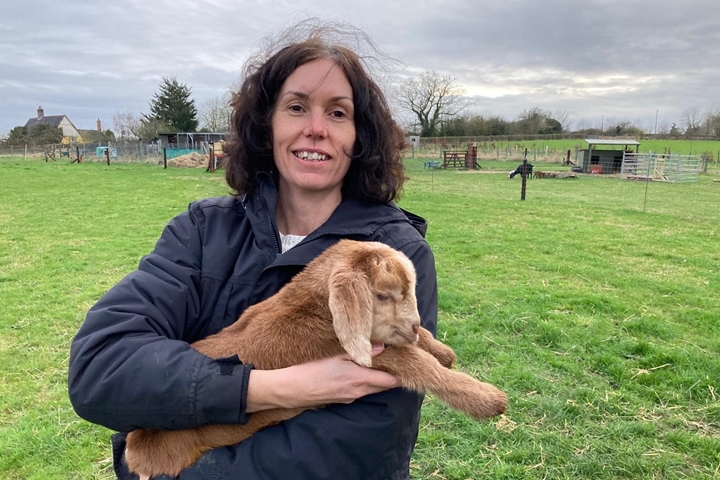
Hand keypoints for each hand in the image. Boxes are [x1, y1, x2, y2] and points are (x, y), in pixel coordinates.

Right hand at [246, 343, 398, 411]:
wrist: (292, 390)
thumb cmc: (312, 370)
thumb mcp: (336, 356)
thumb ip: (360, 351)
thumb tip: (381, 346)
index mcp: (359, 379)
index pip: (391, 381)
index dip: (401, 373)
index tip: (406, 361)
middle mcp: (359, 391)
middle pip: (385, 386)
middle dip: (392, 375)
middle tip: (396, 360)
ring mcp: (351, 397)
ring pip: (373, 389)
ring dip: (379, 378)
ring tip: (380, 363)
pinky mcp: (343, 399)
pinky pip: (361, 391)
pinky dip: (366, 382)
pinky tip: (360, 371)